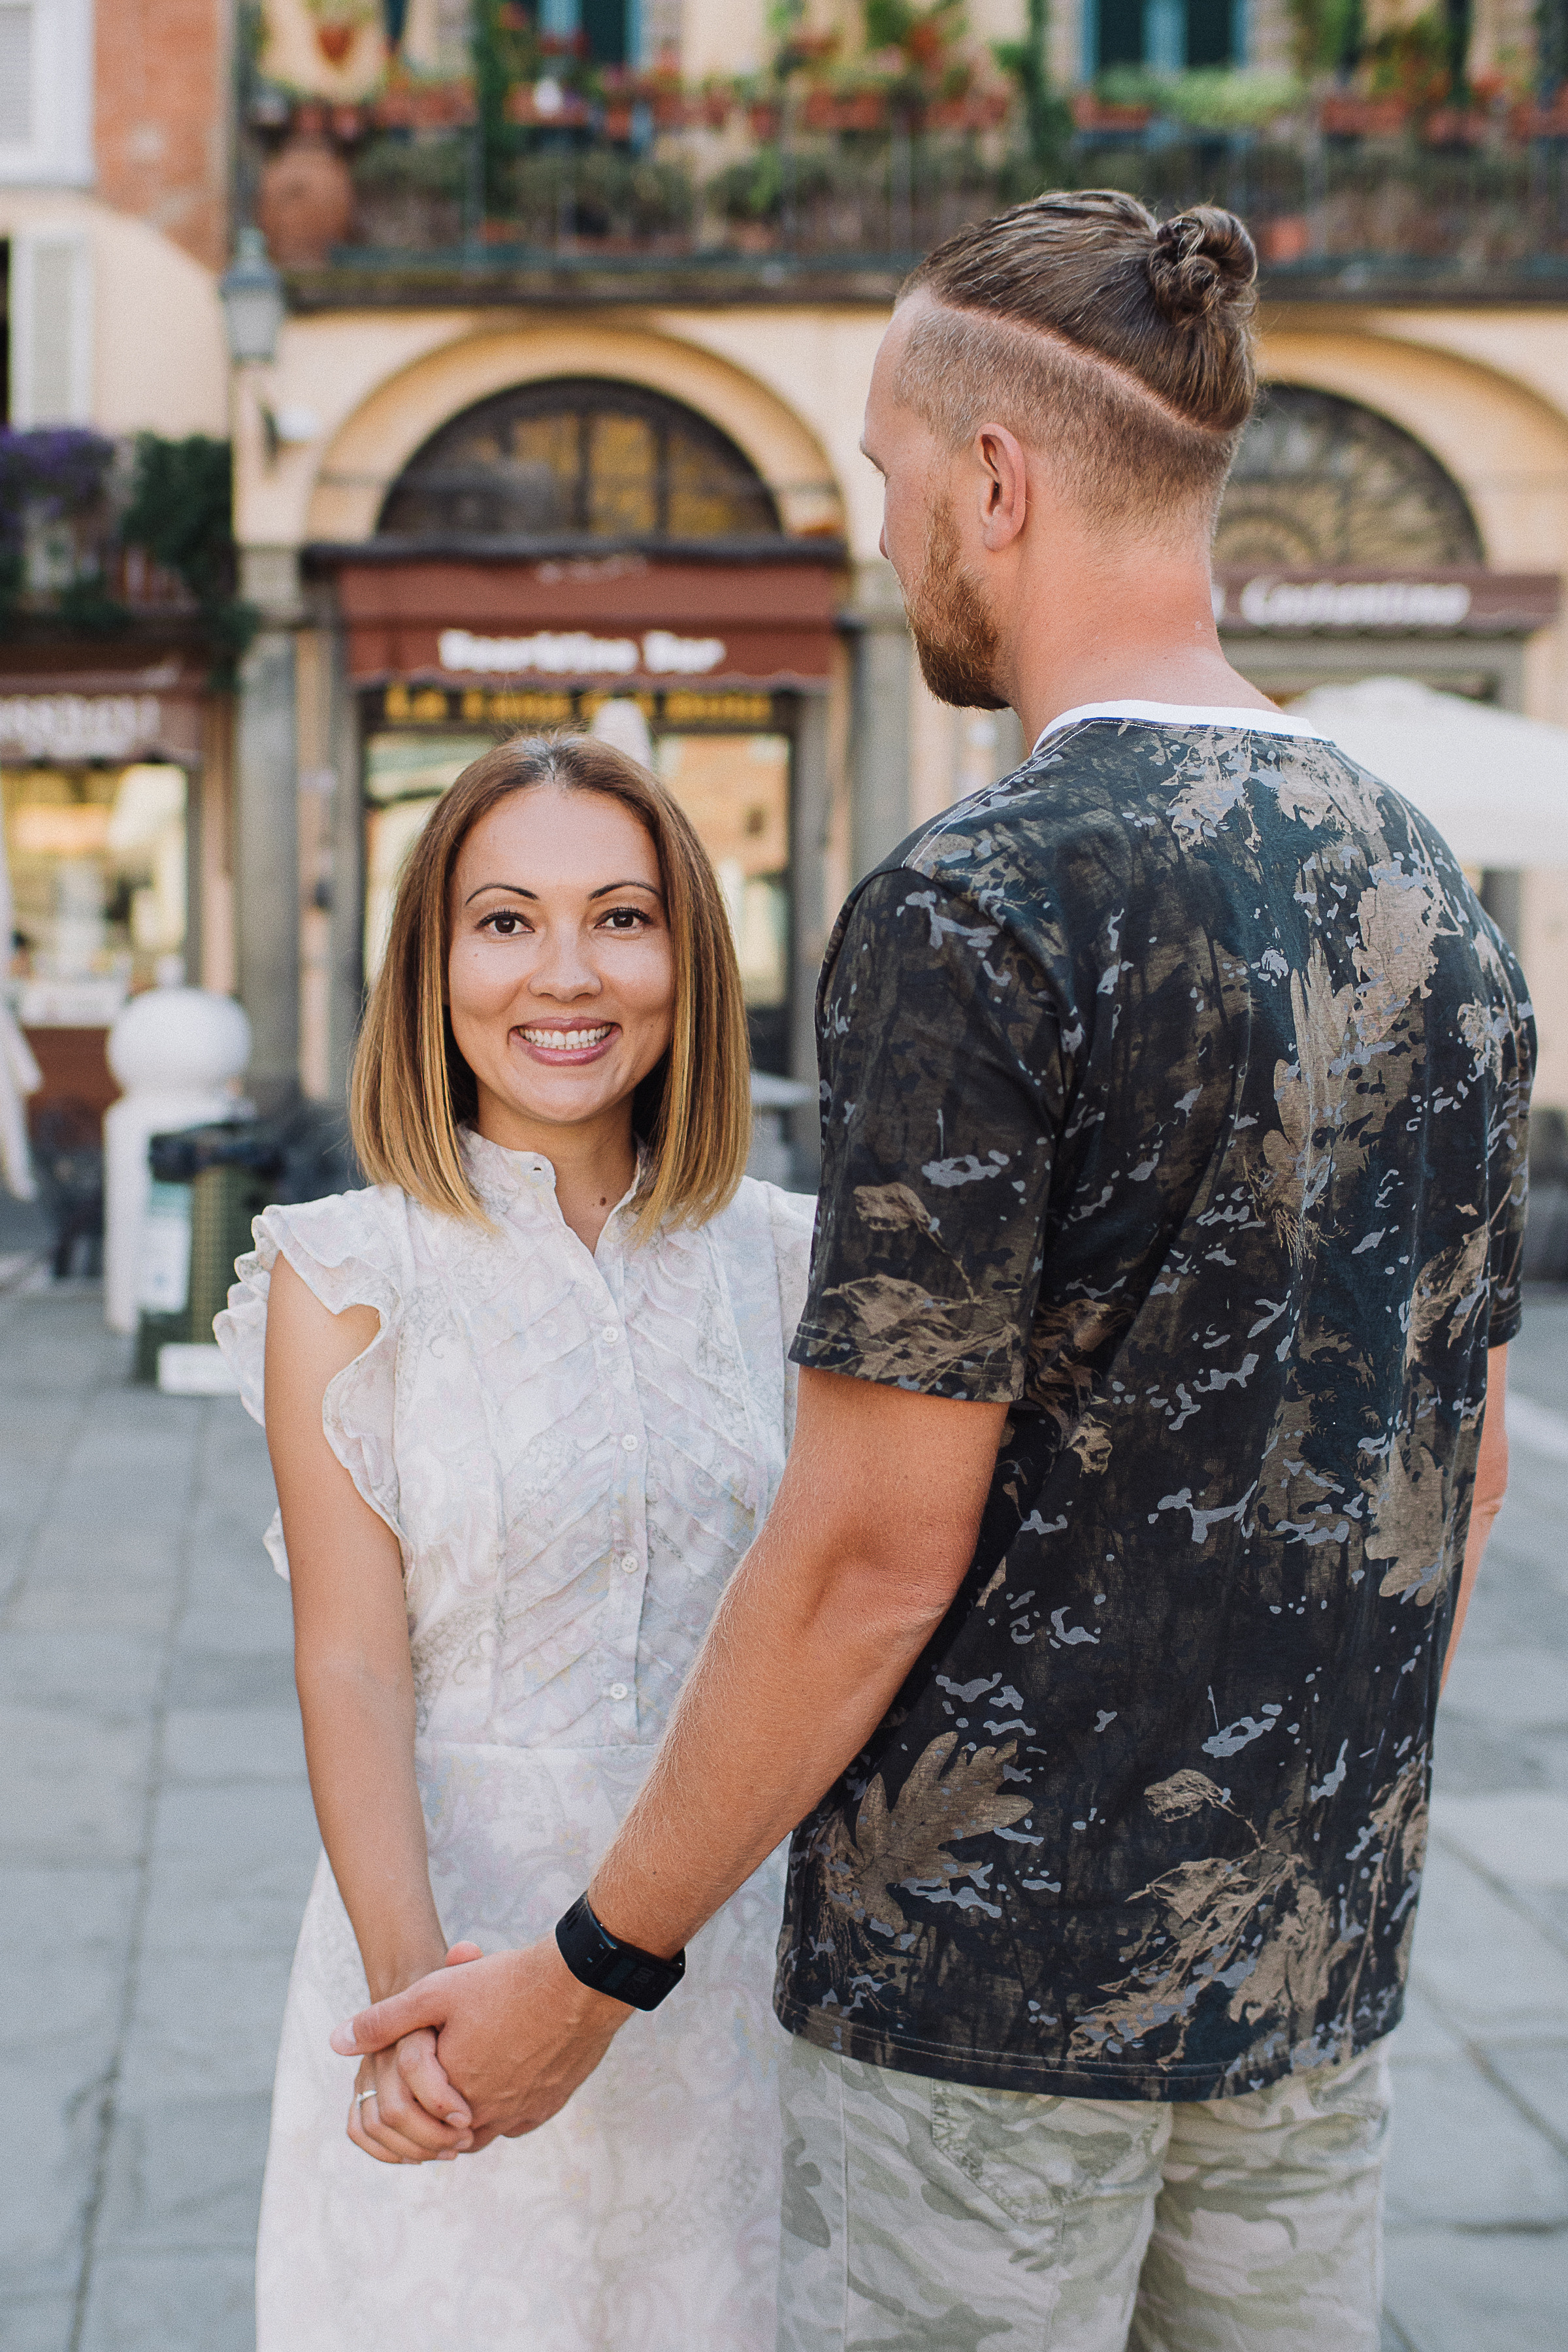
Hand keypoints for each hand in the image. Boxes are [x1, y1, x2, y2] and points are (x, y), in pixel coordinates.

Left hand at [331, 1935, 628, 2145]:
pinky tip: (506, 2082)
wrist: (579, 1983)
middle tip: (434, 2086)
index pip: (415, 2119)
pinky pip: (518, 2121)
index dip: (407, 2101)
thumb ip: (384, 2021)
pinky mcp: (550, 2104)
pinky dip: (505, 2109)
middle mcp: (486, 2115)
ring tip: (462, 2086)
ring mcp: (522, 2113)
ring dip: (468, 2116)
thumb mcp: (435, 1992)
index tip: (410, 2077)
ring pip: (484, 2131)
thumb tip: (337, 2041)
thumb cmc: (506, 1983)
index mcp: (451, 2094)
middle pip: (449, 2132)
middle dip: (437, 2114)